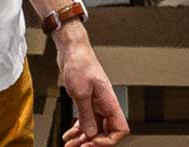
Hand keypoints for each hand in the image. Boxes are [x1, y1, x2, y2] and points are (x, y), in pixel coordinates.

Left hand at [55, 31, 129, 146]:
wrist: (72, 51)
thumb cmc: (80, 64)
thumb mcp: (81, 93)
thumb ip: (87, 115)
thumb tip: (91, 133)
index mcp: (110, 101)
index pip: (120, 128)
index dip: (108, 140)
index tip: (92, 141)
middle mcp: (105, 104)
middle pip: (107, 132)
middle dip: (93, 142)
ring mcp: (96, 104)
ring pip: (94, 129)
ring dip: (83, 139)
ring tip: (70, 145)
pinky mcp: (86, 102)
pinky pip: (85, 121)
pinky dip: (77, 131)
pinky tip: (68, 135)